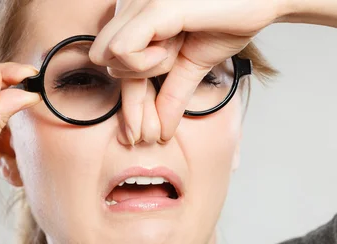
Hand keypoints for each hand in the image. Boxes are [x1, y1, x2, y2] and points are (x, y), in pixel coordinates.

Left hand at [90, 0, 284, 142]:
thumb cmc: (232, 16)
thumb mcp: (194, 62)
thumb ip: (172, 93)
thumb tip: (162, 132)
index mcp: (136, 12)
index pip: (114, 63)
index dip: (127, 103)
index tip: (137, 137)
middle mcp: (130, 1)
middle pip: (104, 64)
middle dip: (133, 94)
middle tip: (161, 100)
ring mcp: (139, 0)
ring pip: (107, 56)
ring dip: (144, 70)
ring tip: (175, 51)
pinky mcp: (154, 5)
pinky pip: (122, 49)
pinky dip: (143, 63)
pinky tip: (169, 51)